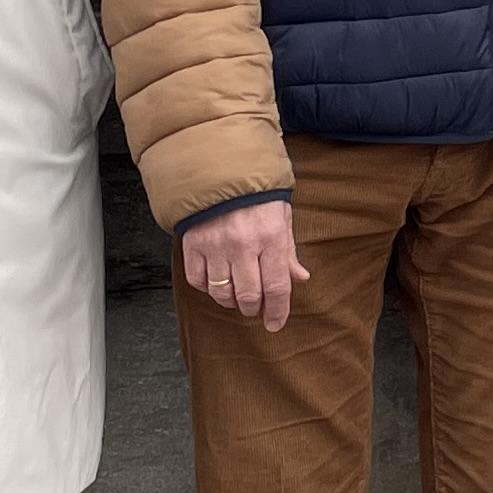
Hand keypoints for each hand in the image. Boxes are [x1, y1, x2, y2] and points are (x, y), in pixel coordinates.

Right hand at [180, 197, 309, 330]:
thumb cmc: (256, 192)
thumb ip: (288, 251)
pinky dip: (207, 288)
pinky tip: (216, 281)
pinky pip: (198, 280)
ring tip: (237, 294)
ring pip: (222, 293)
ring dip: (231, 301)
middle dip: (254, 308)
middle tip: (256, 306)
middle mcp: (242, 244)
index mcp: (270, 237)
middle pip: (249, 296)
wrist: (219, 167)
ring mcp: (214, 245)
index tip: (275, 324)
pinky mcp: (192, 244)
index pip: (276, 287)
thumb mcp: (281, 217)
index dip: (277, 311)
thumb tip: (300, 278)